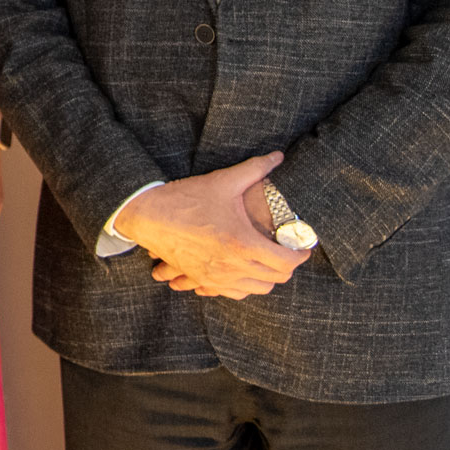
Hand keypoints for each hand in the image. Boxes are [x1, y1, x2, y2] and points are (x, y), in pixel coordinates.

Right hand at [113, 152, 308, 298]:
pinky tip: (243, 271)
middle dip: (287, 266)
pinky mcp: (201, 279)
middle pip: (275, 279)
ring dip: (267, 277)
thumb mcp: (222, 181)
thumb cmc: (185, 198)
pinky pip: (233, 293)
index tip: (303, 245)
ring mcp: (215, 277)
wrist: (146, 215)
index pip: (286, 262)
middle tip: (287, 250)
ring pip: (256, 289)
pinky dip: (244, 286)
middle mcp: (232, 266)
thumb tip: (278, 157)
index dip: (301, 254)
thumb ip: (254, 169)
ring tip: (267, 260)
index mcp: (242, 244)